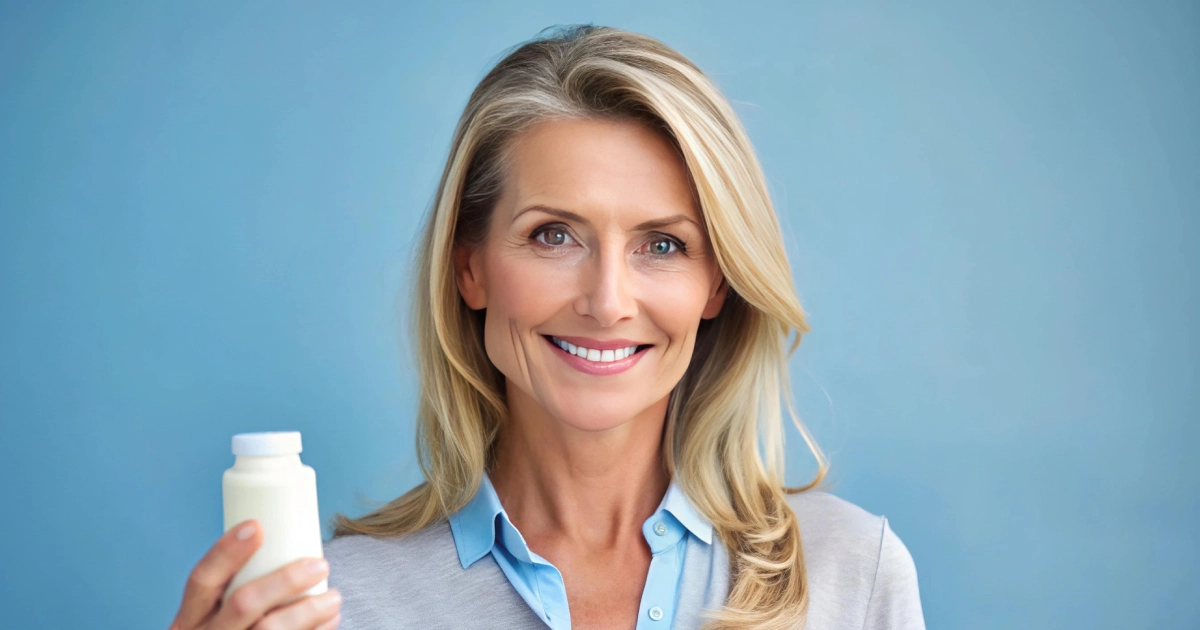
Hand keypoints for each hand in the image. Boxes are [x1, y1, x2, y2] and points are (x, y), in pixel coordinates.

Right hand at [169, 519, 341, 629]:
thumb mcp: (216, 615)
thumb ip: (239, 586)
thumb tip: (285, 538)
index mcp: (191, 618)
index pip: (202, 579)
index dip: (227, 551)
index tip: (257, 526)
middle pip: (243, 603)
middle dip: (286, 580)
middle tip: (320, 565)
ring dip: (309, 611)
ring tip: (334, 598)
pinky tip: (329, 620)